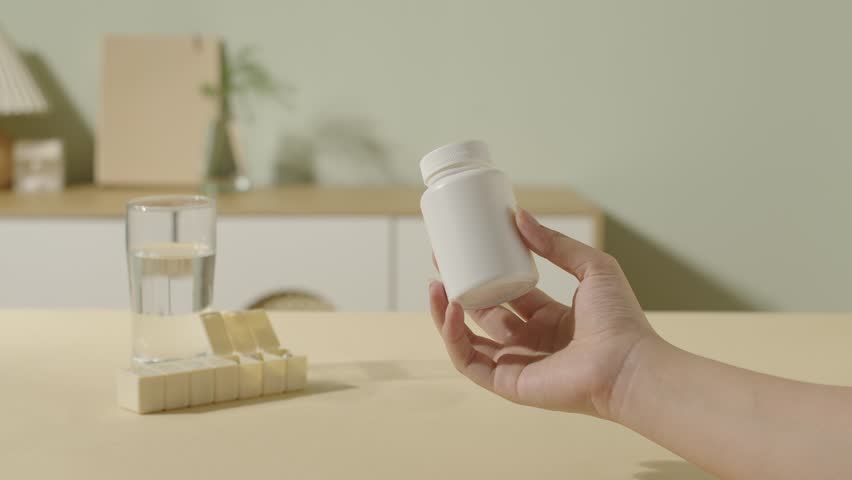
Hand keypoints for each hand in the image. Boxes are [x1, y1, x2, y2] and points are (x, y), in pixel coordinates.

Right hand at [428, 208, 656, 418]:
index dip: (485, 273)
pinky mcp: (507, 383)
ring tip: (435, 285)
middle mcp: (530, 342)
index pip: (507, 294)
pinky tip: (450, 309)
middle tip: (441, 261)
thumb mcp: (592, 266)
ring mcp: (517, 364)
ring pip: (468, 340)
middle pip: (483, 314)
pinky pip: (469, 362)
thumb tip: (520, 217)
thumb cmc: (620, 320)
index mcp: (550, 319)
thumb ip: (556, 244)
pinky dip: (454, 337)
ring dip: (446, 313)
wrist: (628, 364)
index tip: (466, 251)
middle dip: (459, 288)